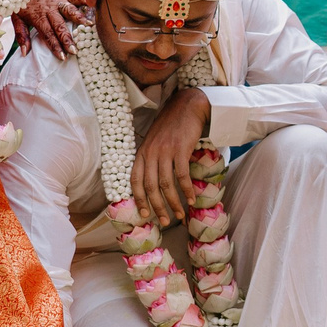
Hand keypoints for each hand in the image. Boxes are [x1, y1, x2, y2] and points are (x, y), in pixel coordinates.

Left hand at [14, 0, 89, 57]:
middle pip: (60, 26)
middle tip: (75, 50)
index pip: (48, 34)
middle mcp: (49, 10)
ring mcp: (58, 1)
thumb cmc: (24, 2)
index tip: (62, 57)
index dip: (55, 46)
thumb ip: (22, 35)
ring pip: (69, 11)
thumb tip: (25, 53)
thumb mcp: (18, 18)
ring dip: (79, 18)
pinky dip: (84, 1)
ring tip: (88, 25)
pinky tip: (93, 6)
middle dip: (67, 39)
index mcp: (38, 18)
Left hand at [132, 84, 209, 226]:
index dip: (138, 199)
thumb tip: (153, 182)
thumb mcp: (155, 141)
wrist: (187, 106)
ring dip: (173, 202)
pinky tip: (192, 199)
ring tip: (180, 214)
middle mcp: (150, 153)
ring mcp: (165, 151)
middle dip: (157, 207)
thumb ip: (151, 158)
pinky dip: (187, 189)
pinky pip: (182, 175)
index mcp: (142, 152)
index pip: (134, 180)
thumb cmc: (172, 125)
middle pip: (150, 186)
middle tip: (165, 220)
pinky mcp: (180, 149)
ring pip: (166, 184)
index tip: (144, 214)